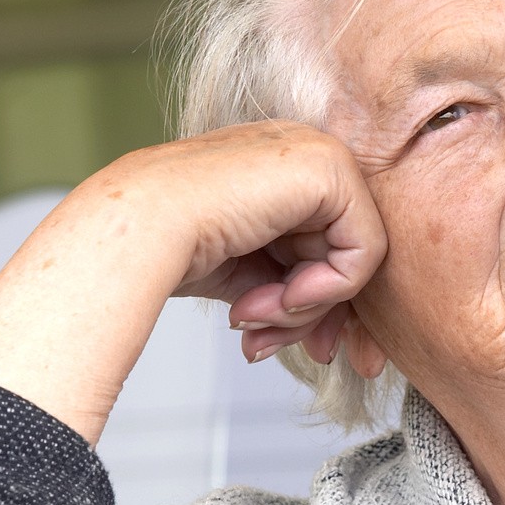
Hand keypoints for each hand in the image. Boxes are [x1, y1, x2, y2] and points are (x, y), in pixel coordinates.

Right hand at [0, 121, 385, 441]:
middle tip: (286, 346)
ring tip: (259, 315)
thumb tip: (329, 336)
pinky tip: (281, 295)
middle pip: (349, 255)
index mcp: (285, 174)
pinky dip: (328, 289)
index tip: (302, 348)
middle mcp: (306, 156)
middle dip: (320, 316)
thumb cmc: (174, 250)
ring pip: (357, 259)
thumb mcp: (252, 277)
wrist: (140, 231)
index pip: (333, 245)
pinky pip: (364, 250)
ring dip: (309, 307)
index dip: (323, 306)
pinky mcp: (329, 171)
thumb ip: (294, 291)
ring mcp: (320, 156)